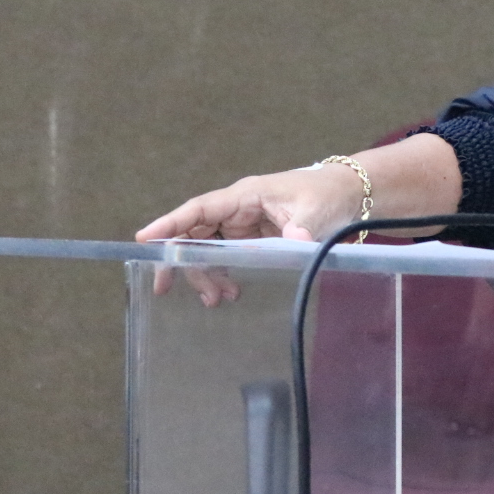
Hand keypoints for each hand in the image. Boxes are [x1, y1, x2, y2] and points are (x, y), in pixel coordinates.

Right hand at [136, 165, 365, 296]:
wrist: (348, 194)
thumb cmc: (327, 194)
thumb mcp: (315, 210)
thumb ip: (302, 226)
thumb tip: (295, 240)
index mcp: (246, 195)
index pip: (200, 209)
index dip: (170, 224)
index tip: (144, 240)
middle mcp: (238, 209)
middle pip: (194, 233)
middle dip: (179, 260)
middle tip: (162, 287)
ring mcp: (243, 224)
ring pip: (208, 249)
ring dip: (205, 274)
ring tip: (215, 299)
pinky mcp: (252, 238)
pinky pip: (226, 257)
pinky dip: (222, 274)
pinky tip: (228, 292)